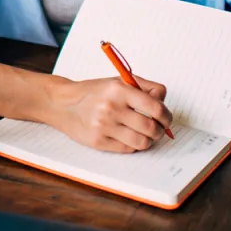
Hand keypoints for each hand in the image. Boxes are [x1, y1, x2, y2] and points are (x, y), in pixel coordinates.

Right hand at [48, 75, 171, 152]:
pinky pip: (127, 149)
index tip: (166, 119)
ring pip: (141, 142)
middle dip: (160, 131)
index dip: (166, 116)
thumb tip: (163, 101)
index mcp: (119, 89)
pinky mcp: (98, 142)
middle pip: (151, 128)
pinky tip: (128, 137)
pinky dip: (133, 145)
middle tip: (159, 129)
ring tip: (145, 134)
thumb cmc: (94, 92)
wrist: (63, 103)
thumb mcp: (118, 80)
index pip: (155, 107)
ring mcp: (104, 126)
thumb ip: (144, 87)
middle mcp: (111, 108)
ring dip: (148, 140)